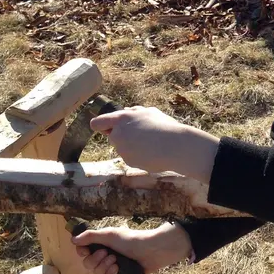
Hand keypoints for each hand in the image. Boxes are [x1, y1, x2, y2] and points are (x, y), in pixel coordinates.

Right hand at [73, 222, 192, 273]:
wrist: (152, 250)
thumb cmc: (131, 239)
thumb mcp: (110, 235)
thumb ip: (91, 237)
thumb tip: (73, 240)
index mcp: (102, 243)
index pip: (83, 250)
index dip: (82, 252)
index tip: (85, 250)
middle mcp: (105, 254)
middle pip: (88, 264)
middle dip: (95, 260)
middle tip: (107, 253)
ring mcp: (112, 265)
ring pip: (97, 273)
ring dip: (104, 267)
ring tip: (115, 260)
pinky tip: (118, 268)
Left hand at [90, 106, 218, 181]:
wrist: (176, 146)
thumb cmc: (165, 126)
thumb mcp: (150, 113)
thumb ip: (134, 112)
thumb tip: (125, 111)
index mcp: (122, 118)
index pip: (97, 123)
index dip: (101, 125)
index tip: (106, 128)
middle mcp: (118, 134)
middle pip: (113, 137)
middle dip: (123, 137)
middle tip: (142, 136)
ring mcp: (122, 149)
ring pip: (122, 148)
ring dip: (132, 147)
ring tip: (150, 145)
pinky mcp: (128, 161)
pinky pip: (130, 158)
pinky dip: (138, 157)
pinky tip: (152, 154)